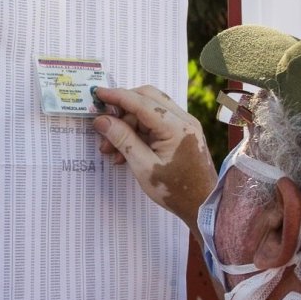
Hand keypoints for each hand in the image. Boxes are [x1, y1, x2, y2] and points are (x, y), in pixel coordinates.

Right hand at [92, 86, 215, 226]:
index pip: (141, 102)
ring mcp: (185, 125)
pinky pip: (156, 123)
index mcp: (176, 127)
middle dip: (122, 110)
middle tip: (104, 126)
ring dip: (128, 125)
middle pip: (147, 99)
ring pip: (149, 111)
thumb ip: (123, 139)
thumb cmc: (175, 191)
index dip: (117, 96)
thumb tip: (102, 121)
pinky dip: (139, 132)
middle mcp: (184, 120)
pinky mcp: (182, 133)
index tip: (97, 93)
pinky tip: (125, 151)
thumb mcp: (143, 167)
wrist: (203, 205)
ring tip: (111, 149)